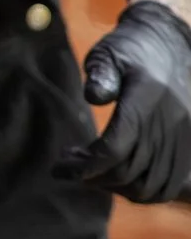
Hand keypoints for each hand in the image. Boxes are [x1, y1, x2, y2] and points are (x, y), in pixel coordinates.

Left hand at [54, 0, 190, 203]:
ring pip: (149, 187)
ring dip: (117, 188)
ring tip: (93, 174)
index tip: (60, 166)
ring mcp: (183, 140)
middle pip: (127, 172)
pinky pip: (170, 186)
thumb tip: (93, 96)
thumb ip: (101, 73)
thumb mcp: (110, 52)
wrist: (173, 46)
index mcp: (145, 103)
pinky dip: (143, 192)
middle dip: (92, 176)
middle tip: (70, 166)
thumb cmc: (133, 49)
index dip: (84, 166)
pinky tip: (121, 179)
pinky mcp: (190, 147)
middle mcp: (169, 126)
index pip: (114, 149)